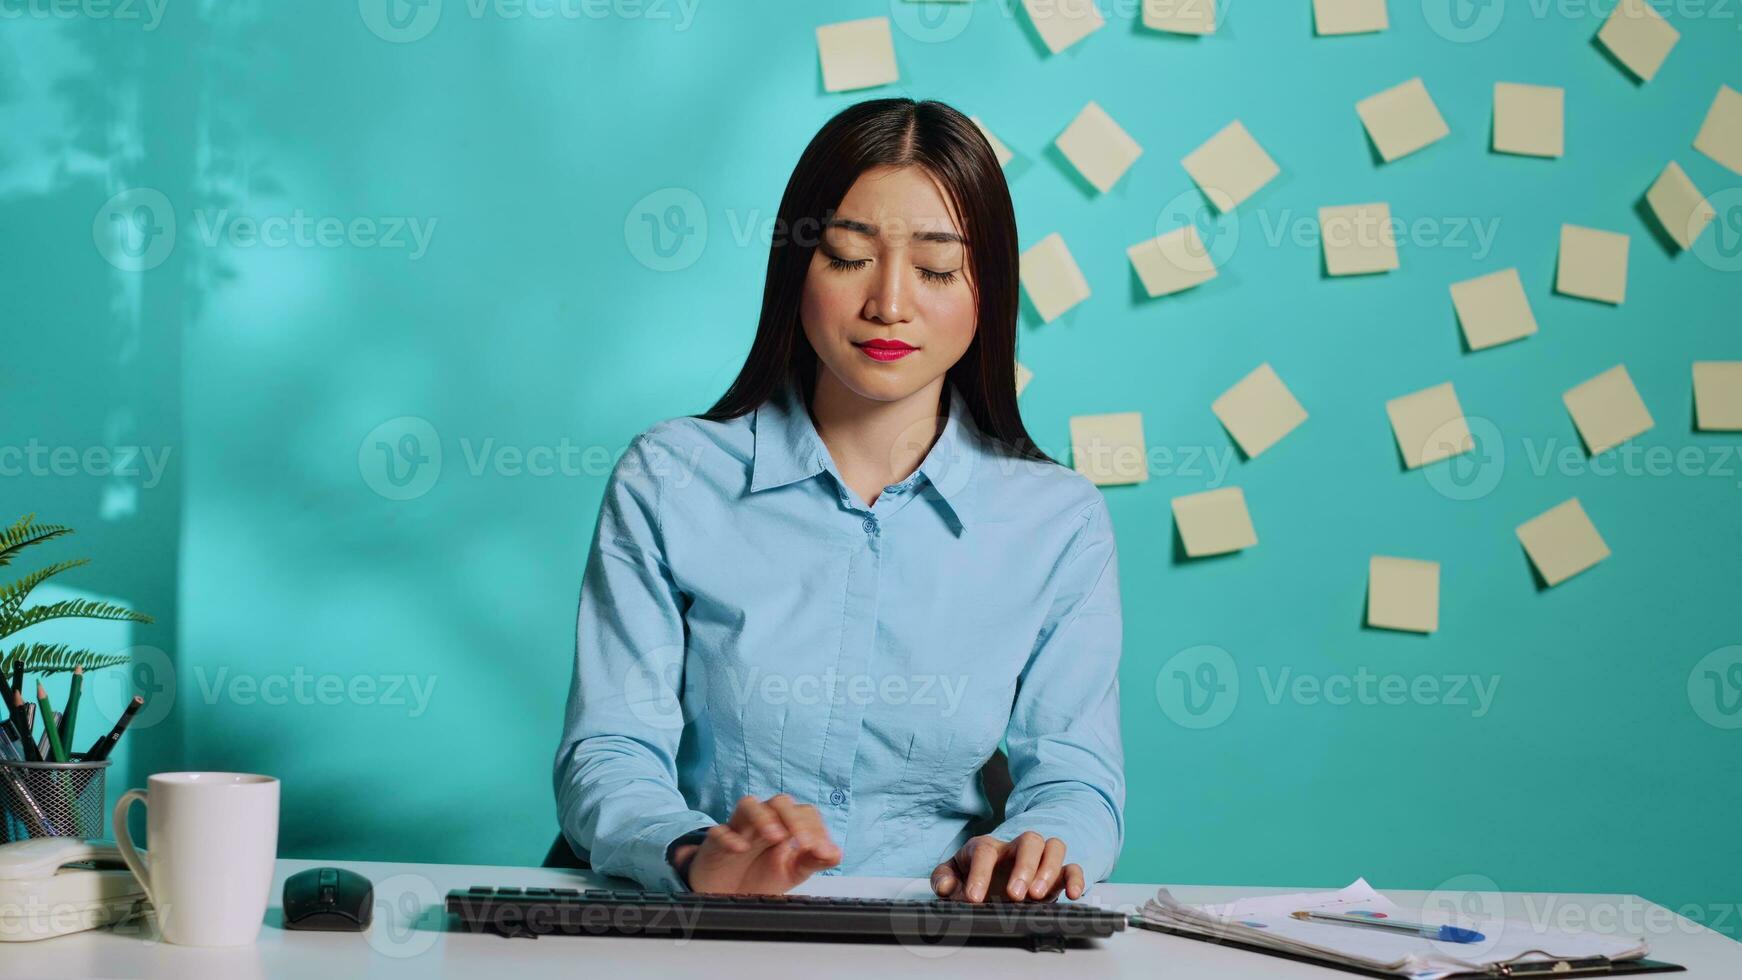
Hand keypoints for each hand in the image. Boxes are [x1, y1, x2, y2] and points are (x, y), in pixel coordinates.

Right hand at [676, 794, 841, 894]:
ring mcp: (739, 829)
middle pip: (780, 803)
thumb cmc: (760, 874)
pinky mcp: (716, 842)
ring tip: (775, 836)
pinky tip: (740, 849)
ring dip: (763, 817)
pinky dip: (729, 836)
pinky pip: (719, 831)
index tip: (823, 852)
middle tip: (803, 843)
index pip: (804, 813)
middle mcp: (763, 821)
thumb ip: (814, 861)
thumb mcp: (792, 871)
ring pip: (749, 805)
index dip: (816, 829)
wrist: (727, 891)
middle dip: (794, 819)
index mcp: (785, 825)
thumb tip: (837, 853)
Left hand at [930, 832, 1085, 902]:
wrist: (988, 883)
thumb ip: (943, 880)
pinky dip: (1076, 879)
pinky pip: (1072, 868)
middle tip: (1014, 895)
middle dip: (1024, 867)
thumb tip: (946, 888)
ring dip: (1048, 870)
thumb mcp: (952, 877)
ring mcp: (1038, 859)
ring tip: (1037, 896)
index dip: (980, 874)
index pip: (985, 851)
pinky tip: (1074, 895)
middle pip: (1028, 840)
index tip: (975, 899)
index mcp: (986, 847)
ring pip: (1053, 847)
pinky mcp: (1056, 875)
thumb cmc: (971, 877)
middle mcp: (1015, 849)